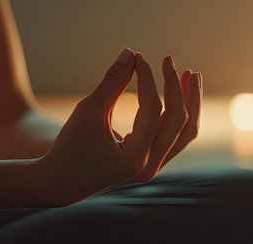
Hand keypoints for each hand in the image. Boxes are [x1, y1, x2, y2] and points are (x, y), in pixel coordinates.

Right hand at [35, 48, 201, 205]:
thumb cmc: (69, 147)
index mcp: (134, 157)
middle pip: (179, 121)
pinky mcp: (152, 164)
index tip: (138, 58)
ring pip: (185, 132)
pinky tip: (178, 95)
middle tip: (170, 60)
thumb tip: (130, 52)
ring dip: (190, 102)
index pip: (152, 110)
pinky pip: (176, 138)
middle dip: (178, 87)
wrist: (62, 182)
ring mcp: (153, 168)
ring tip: (191, 76)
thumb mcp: (88, 112)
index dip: (148, 79)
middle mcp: (150, 167)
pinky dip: (180, 115)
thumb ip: (111, 82)